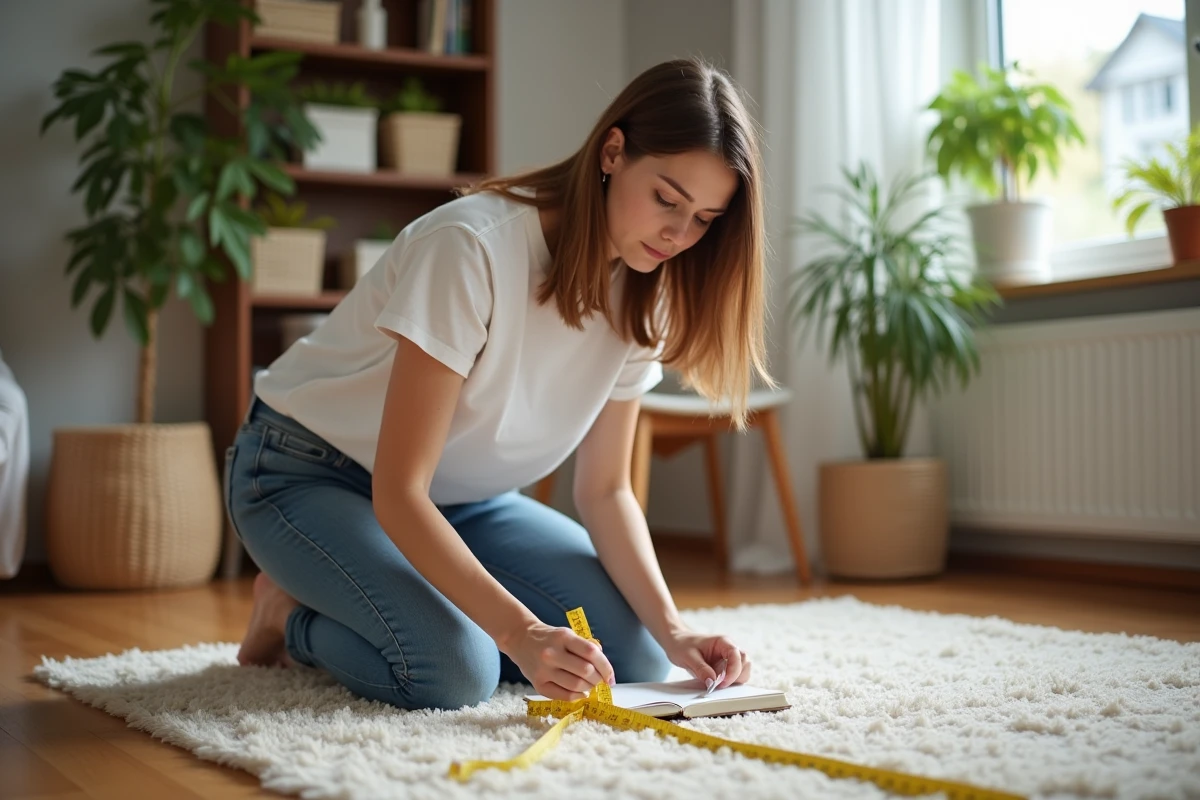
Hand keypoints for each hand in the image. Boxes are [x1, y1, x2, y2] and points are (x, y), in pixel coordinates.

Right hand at [500, 621, 615, 700]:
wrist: (520, 639)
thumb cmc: (549, 637)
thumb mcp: (568, 633)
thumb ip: (586, 646)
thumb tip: (604, 666)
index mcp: (563, 637)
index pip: (591, 653)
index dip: (606, 667)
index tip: (610, 677)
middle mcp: (552, 653)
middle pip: (585, 671)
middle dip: (598, 679)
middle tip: (599, 680)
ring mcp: (544, 670)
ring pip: (576, 685)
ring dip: (589, 688)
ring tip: (589, 685)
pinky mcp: (537, 684)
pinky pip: (563, 695)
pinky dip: (577, 697)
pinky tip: (581, 693)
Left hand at [662, 628, 750, 690]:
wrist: (677, 642)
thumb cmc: (682, 645)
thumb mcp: (688, 657)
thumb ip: (701, 669)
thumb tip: (712, 683)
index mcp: (723, 642)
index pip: (736, 655)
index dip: (733, 670)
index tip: (722, 683)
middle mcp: (729, 650)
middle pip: (745, 663)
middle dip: (736, 676)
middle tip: (720, 685)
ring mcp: (729, 659)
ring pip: (743, 671)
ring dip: (735, 680)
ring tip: (718, 685)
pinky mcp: (725, 668)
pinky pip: (735, 677)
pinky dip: (731, 683)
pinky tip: (718, 685)